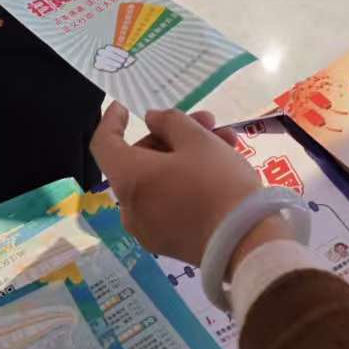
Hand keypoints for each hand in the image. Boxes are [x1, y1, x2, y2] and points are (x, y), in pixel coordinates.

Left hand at [92, 102, 262, 265]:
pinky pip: (168, 203)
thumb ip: (169, 122)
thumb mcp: (197, 140)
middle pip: (140, 161)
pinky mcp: (169, 243)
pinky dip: (185, 183)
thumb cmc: (217, 182)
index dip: (112, 120)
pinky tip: (221, 169)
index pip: (103, 144)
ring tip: (226, 141)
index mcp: (129, 179)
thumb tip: (152, 121)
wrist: (245, 243)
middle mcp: (130, 207)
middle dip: (172, 136)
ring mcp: (148, 229)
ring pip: (160, 180)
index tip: (126, 106)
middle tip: (206, 122)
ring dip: (187, 156)